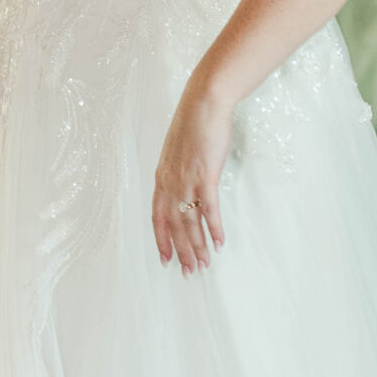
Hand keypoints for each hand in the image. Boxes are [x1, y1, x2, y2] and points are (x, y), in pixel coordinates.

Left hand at [152, 75, 233, 275]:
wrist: (204, 104)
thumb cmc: (193, 126)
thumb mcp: (177, 154)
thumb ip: (177, 174)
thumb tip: (183, 189)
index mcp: (161, 178)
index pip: (157, 217)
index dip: (161, 240)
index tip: (165, 260)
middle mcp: (170, 183)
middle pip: (174, 226)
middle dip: (181, 252)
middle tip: (189, 272)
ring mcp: (187, 180)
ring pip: (190, 222)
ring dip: (198, 245)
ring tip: (204, 264)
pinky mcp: (205, 175)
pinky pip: (208, 209)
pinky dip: (213, 227)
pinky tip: (219, 242)